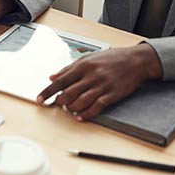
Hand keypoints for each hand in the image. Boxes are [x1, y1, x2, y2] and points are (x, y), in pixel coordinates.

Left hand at [37, 43, 162, 120]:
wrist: (135, 61)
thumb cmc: (110, 58)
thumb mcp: (88, 58)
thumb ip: (69, 68)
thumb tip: (52, 76)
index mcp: (82, 65)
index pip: (60, 81)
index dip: (48, 91)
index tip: (39, 99)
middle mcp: (91, 76)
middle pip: (69, 93)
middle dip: (59, 101)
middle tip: (56, 105)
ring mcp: (102, 85)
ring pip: (81, 101)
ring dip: (71, 108)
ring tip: (68, 110)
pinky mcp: (112, 94)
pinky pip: (96, 106)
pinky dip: (86, 113)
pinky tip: (80, 116)